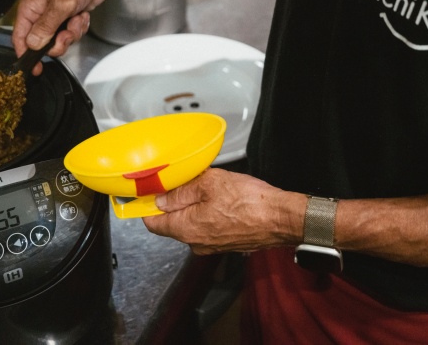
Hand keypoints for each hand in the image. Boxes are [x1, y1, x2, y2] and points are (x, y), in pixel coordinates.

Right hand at [12, 0, 109, 72]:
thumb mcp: (61, 5)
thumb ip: (46, 27)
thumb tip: (33, 44)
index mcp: (30, 8)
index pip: (20, 37)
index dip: (26, 54)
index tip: (35, 67)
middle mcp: (39, 13)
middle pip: (42, 43)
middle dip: (58, 42)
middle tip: (68, 33)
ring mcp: (54, 16)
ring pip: (59, 40)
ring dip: (72, 33)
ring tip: (77, 18)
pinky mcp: (67, 17)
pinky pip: (71, 34)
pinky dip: (79, 27)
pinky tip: (82, 15)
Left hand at [142, 168, 304, 254]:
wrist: (281, 218)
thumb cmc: (249, 201)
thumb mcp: (209, 184)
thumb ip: (180, 192)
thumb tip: (160, 198)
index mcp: (186, 229)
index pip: (152, 224)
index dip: (146, 206)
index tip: (146, 193)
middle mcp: (196, 243)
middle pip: (172, 223)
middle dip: (173, 202)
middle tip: (182, 181)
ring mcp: (212, 246)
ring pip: (191, 224)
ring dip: (193, 207)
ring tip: (206, 187)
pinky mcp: (227, 243)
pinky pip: (208, 228)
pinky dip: (208, 214)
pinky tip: (220, 199)